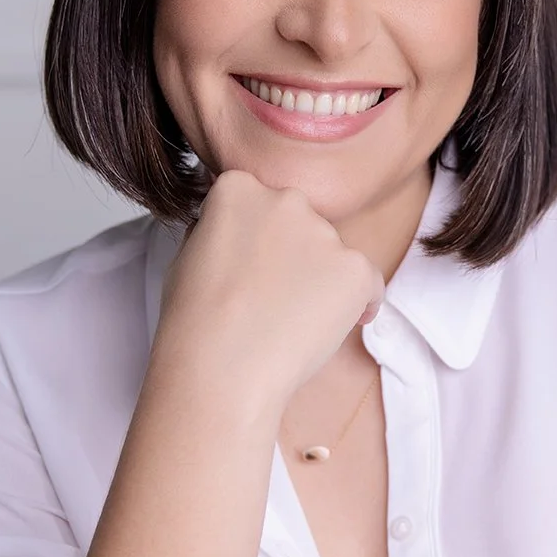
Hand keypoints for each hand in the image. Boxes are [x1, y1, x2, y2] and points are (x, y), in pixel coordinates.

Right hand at [156, 171, 384, 407]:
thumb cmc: (194, 322)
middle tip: (272, 298)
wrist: (220, 368)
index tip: (248, 268)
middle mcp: (285, 200)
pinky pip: (368, 282)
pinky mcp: (354, 269)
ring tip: (291, 322)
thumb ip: (222, 230)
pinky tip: (333, 325)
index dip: (254, 240)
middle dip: (290, 254)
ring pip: (332, 255)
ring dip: (320, 280)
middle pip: (298, 223)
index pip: (257, 201)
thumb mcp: (188, 255)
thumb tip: (242, 231)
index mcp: (238, 188)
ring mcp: (324, 234)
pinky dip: (358, 303)